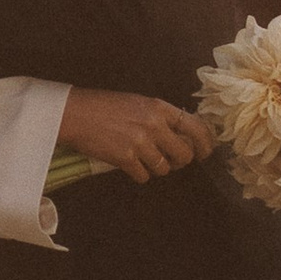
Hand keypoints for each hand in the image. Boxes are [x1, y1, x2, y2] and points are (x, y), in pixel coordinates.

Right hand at [59, 88, 216, 181]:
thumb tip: (179, 136)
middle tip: (169, 160)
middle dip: (179, 162)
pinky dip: (139, 174)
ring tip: (143, 160)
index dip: (205, 143)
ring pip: (164, 168)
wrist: (75, 113)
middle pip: (184, 154)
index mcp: (159, 108)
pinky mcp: (125, 158)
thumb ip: (159, 117)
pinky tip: (130, 165)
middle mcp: (154, 124)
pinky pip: (144, 176)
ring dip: (156, 168)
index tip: (205, 153)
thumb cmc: (103, 106)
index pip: (196, 126)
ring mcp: (140, 142)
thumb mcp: (137, 103)